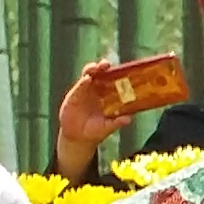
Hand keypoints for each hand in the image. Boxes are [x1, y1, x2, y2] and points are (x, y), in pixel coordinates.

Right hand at [50, 63, 140, 181]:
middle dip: (102, 67)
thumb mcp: (107, 127)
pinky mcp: (74, 96)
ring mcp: (85, 92)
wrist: (78, 139)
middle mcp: (96, 91)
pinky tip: (86, 79)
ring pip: (88, 75)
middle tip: (106, 64)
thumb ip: (117, 122)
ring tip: (96, 67)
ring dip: (92, 69)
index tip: (121, 69)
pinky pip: (79, 86)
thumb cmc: (95, 132)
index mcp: (107, 96)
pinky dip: (83, 82)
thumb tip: (129, 119)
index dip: (115, 73)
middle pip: (100, 74)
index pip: (112, 81)